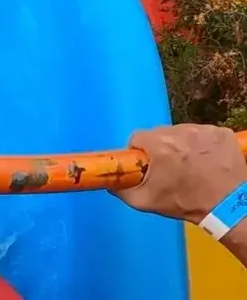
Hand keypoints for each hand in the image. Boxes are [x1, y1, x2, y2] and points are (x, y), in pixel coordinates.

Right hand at [118, 124, 246, 223]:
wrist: (228, 207)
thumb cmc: (186, 203)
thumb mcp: (148, 202)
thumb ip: (123, 190)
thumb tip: (109, 183)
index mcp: (158, 144)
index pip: (138, 137)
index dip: (140, 151)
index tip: (146, 164)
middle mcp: (179, 131)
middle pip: (161, 133)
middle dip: (162, 148)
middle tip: (170, 168)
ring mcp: (202, 130)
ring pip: (184, 132)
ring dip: (184, 145)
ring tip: (192, 166)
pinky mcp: (221, 132)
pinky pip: (205, 134)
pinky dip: (205, 145)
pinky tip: (208, 161)